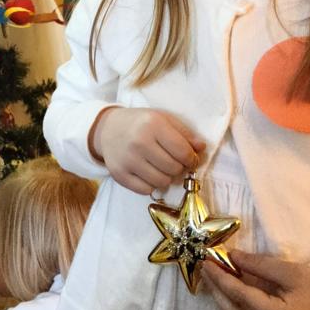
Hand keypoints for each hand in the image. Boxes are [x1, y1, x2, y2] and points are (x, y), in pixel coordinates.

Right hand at [90, 106, 204, 194]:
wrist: (108, 129)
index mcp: (153, 124)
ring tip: (161, 167)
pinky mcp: (119, 174)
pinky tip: (148, 173)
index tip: (190, 159)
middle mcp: (139, 142)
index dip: (192, 159)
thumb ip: (184, 133)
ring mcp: (127, 160)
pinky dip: (151, 184)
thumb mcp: (163, 119)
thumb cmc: (141, 123)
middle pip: (174, 169)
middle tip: (174, 162)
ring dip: (166, 177)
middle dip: (179, 168)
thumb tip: (202, 149)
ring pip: (162, 182)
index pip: (183, 152)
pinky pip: (146, 190)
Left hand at [202, 250, 309, 309]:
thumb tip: (231, 257)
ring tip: (216, 284)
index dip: (220, 279)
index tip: (206, 262)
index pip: (239, 297)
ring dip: (223, 306)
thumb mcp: (290, 271)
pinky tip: (230, 302)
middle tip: (206, 270)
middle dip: (217, 291)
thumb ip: (257, 265)